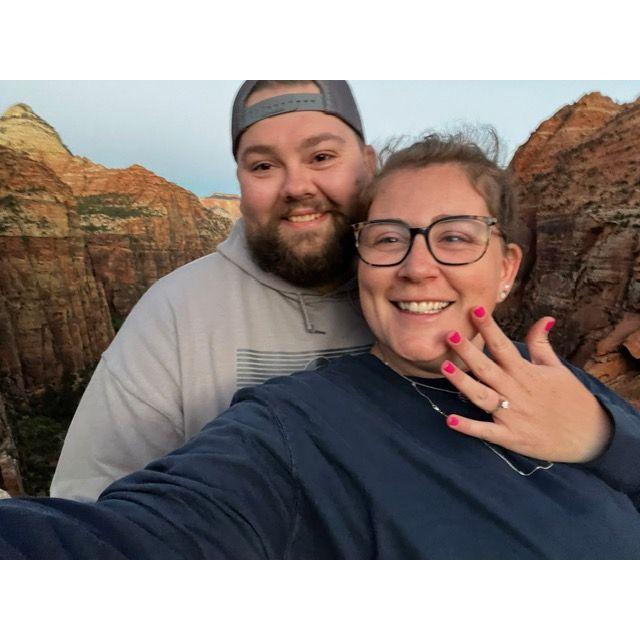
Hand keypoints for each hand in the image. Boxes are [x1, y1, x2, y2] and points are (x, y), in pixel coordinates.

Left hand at [440, 307, 611, 462]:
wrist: (592, 437)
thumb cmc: (572, 399)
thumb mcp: (557, 369)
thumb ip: (541, 345)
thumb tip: (544, 318)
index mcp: (526, 372)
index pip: (503, 346)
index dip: (489, 328)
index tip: (475, 310)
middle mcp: (516, 391)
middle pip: (487, 368)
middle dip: (468, 351)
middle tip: (449, 335)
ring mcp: (512, 414)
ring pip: (482, 395)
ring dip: (463, 382)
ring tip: (445, 368)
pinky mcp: (511, 436)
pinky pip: (486, 431)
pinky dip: (469, 427)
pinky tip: (450, 420)